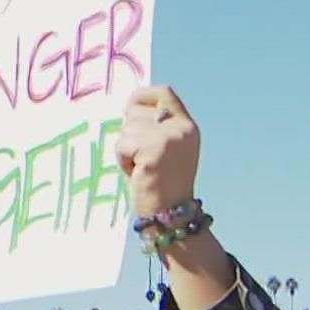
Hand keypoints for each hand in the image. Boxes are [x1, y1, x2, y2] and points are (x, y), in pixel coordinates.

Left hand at [114, 86, 200, 217]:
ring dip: (125, 150)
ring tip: (140, 168)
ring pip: (126, 129)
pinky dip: (123, 160)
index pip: (163, 92)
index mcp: (187, 126)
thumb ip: (154, 128)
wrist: (171, 217)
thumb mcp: (164, 149)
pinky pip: (123, 145)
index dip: (141, 97)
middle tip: (139, 158)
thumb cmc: (160, 185)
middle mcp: (182, 128)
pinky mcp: (155, 151)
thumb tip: (127, 110)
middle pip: (135, 111)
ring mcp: (170, 139)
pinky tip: (137, 174)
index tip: (129, 113)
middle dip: (129, 133)